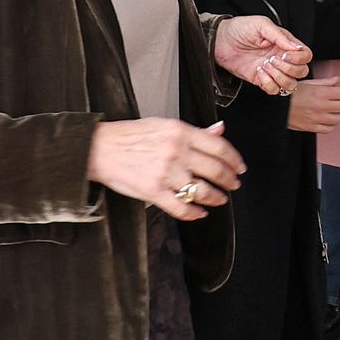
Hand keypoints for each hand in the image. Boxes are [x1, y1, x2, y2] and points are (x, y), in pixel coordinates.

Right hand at [86, 118, 244, 221]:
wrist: (99, 148)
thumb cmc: (130, 136)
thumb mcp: (164, 125)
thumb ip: (194, 131)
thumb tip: (220, 130)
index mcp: (180, 131)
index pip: (219, 147)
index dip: (235, 160)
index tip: (240, 168)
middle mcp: (176, 151)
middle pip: (215, 170)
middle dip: (230, 180)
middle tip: (234, 185)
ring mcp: (165, 173)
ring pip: (202, 191)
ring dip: (217, 198)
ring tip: (220, 199)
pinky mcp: (153, 192)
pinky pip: (181, 207)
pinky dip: (195, 213)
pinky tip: (200, 212)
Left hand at [214, 15, 311, 95]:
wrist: (220, 41)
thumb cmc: (239, 29)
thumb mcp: (261, 25)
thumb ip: (280, 36)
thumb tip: (296, 47)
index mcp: (285, 44)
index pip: (306, 55)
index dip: (299, 58)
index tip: (285, 54)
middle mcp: (281, 58)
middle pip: (302, 72)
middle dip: (289, 68)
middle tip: (272, 59)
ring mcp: (272, 70)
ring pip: (290, 84)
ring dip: (279, 76)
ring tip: (265, 65)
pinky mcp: (261, 80)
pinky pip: (274, 90)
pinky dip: (268, 83)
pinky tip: (259, 72)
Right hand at [285, 75, 339, 133]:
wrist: (275, 106)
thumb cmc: (288, 92)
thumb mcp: (306, 83)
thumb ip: (324, 82)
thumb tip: (337, 80)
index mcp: (319, 94)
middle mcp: (320, 107)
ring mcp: (316, 119)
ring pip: (339, 118)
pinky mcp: (311, 127)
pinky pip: (329, 128)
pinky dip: (333, 123)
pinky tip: (334, 118)